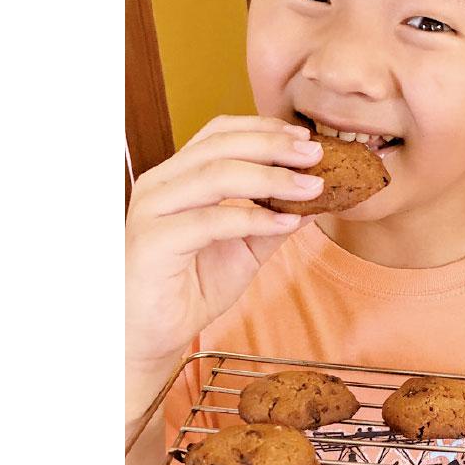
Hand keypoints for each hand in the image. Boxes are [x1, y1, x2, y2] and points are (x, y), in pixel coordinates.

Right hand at [125, 115, 323, 374]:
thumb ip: (273, 221)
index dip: (264, 129)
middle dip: (273, 146)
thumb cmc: (190, 288)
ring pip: (215, 176)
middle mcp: (160, 185)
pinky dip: (253, 218)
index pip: (219, 133)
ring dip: (271, 178)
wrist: (148, 334)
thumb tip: (316, 197)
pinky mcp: (154, 241)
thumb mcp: (244, 249)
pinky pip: (210, 221)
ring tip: (312, 187)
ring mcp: (152, 210)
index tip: (305, 137)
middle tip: (315, 154)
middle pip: (220, 146)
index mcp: (177, 177)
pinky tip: (287, 222)